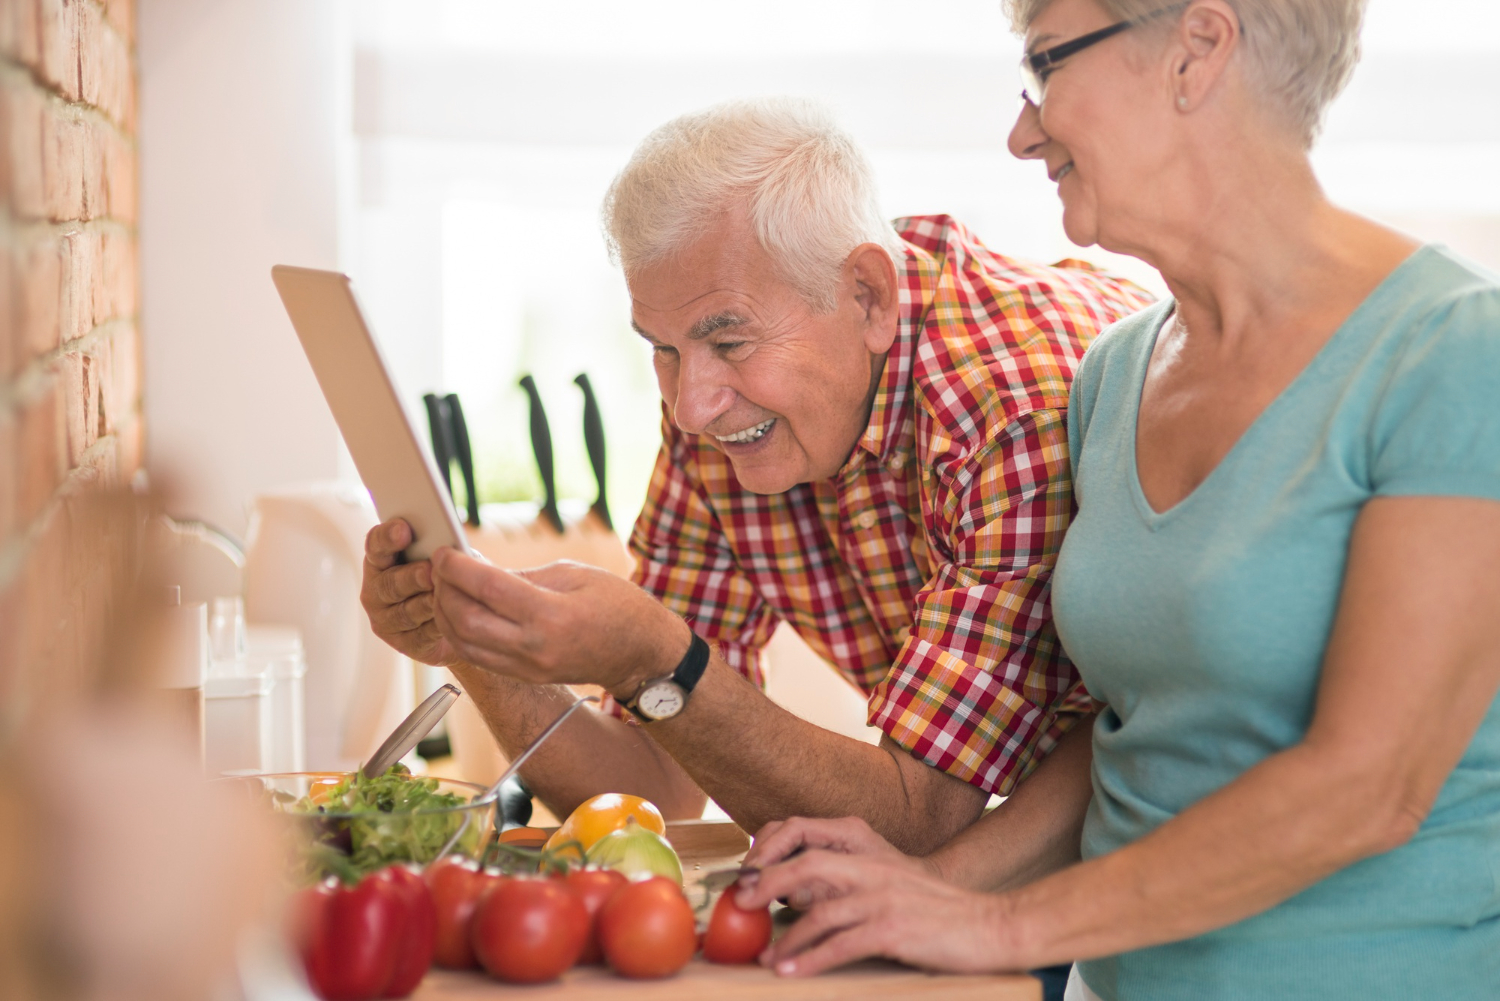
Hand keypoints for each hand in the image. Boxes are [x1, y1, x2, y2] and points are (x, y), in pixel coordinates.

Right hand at [360, 519, 460, 666]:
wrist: (460, 620)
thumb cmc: (447, 580)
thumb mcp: (446, 558)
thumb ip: (440, 550)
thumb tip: (450, 547)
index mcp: (382, 561)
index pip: (376, 545)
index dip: (388, 537)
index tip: (403, 529)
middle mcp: (377, 590)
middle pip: (390, 583)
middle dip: (411, 576)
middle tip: (429, 570)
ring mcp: (387, 619)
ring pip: (406, 612)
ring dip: (427, 603)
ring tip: (444, 595)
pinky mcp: (404, 644)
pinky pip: (421, 635)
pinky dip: (437, 626)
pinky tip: (450, 617)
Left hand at [429, 546, 689, 694]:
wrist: (642, 654)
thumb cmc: (618, 606)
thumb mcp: (575, 575)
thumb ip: (523, 575)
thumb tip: (479, 569)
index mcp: (551, 615)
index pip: (487, 588)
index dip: (456, 567)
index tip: (443, 551)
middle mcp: (534, 647)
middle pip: (465, 620)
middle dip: (442, 591)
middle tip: (439, 568)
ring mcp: (528, 668)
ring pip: (464, 644)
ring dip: (445, 614)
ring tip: (445, 588)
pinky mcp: (525, 676)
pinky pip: (478, 657)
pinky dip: (460, 633)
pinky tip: (458, 612)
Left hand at [736, 850, 1022, 976]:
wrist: (992, 925)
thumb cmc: (943, 916)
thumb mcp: (897, 891)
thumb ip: (860, 891)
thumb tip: (817, 908)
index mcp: (872, 860)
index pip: (813, 852)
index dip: (777, 865)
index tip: (752, 884)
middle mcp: (874, 873)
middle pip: (807, 870)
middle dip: (769, 885)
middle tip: (743, 905)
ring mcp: (883, 900)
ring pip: (820, 913)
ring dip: (788, 938)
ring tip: (768, 958)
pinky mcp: (894, 930)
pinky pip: (841, 945)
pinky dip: (811, 960)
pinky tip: (793, 972)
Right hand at [742, 816, 931, 900]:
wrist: (926, 899)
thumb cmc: (900, 897)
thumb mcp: (860, 896)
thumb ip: (824, 893)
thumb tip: (790, 896)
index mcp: (847, 832)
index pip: (795, 829)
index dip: (769, 851)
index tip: (753, 875)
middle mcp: (836, 832)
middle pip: (782, 830)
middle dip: (759, 855)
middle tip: (744, 883)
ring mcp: (830, 842)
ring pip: (782, 841)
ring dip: (764, 862)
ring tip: (752, 887)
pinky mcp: (827, 858)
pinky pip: (792, 855)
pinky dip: (776, 868)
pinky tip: (768, 889)